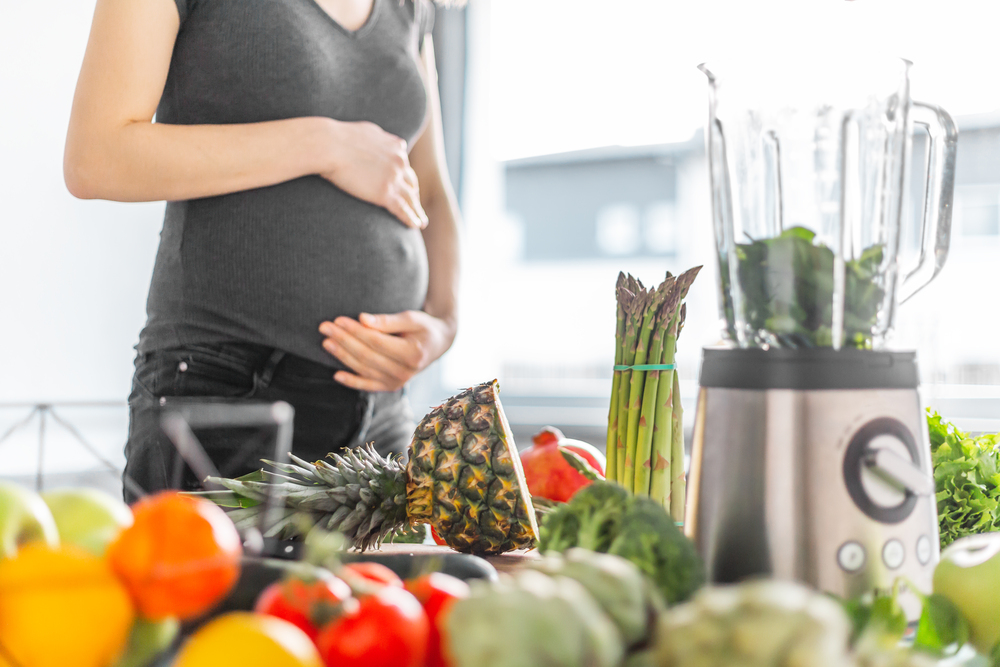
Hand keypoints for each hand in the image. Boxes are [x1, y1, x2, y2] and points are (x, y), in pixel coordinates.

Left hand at [319, 311, 454, 391]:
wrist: (437, 344)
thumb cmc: (423, 327)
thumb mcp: (411, 318)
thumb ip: (387, 320)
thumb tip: (362, 319)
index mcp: (412, 353)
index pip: (376, 341)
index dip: (356, 331)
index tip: (338, 319)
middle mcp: (406, 372)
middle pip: (367, 356)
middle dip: (344, 340)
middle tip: (325, 327)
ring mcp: (399, 382)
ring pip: (364, 369)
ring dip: (342, 356)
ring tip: (326, 342)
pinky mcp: (392, 387)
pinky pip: (368, 386)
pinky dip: (352, 381)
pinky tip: (336, 374)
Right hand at [320, 121, 427, 229]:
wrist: (330, 145)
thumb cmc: (339, 137)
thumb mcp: (367, 131)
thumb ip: (379, 139)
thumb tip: (381, 142)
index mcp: (396, 147)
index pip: (404, 165)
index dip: (405, 178)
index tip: (406, 187)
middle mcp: (399, 162)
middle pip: (411, 182)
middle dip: (414, 194)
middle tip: (415, 205)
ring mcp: (394, 178)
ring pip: (411, 198)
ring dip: (417, 211)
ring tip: (422, 222)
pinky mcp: (385, 193)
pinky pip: (403, 209)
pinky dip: (411, 219)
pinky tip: (416, 226)